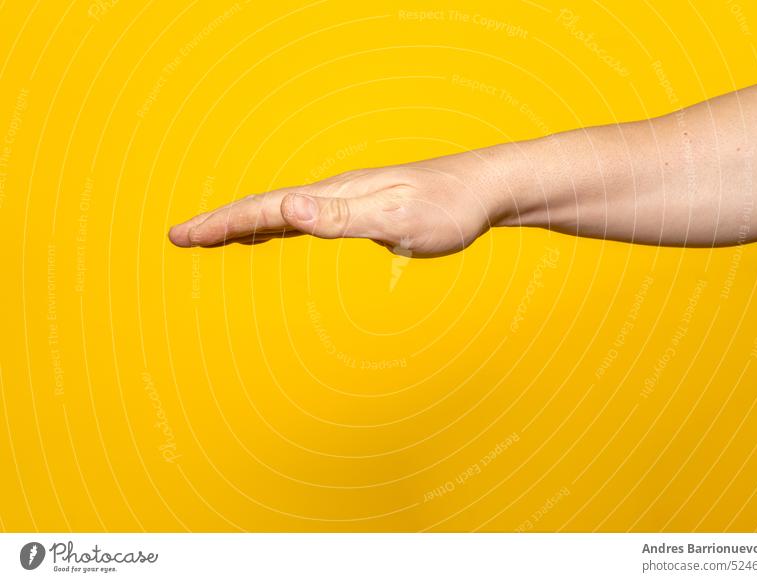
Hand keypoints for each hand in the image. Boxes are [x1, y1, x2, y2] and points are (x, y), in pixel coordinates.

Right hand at [168, 150, 516, 256]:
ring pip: (284, 212)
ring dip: (246, 224)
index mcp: (334, 196)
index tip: (181, 236)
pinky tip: (280, 231)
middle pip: (266, 207)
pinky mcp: (364, 210)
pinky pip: (308, 218)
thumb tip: (288, 207)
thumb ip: (341, 218)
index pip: (266, 209)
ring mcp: (348, 200)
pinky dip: (280, 226)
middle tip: (180, 236)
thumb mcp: (396, 220)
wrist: (484, 190)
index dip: (221, 223)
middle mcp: (336, 194)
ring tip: (214, 236)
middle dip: (221, 223)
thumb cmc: (447, 207)